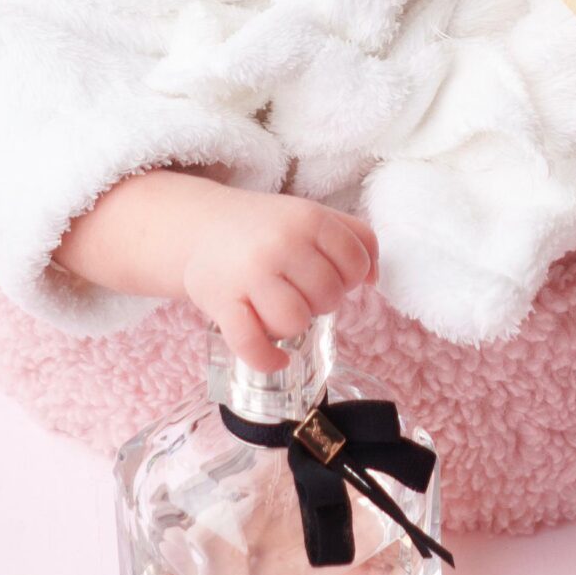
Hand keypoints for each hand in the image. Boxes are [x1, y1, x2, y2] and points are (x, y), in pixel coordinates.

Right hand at [179, 191, 380, 371]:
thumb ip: (356, 237)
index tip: (329, 275)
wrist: (202, 226)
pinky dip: (268, 360)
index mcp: (309, 218)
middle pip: (328, 296)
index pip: (355, 264)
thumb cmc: (268, 228)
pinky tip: (277, 359)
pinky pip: (252, 344)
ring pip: (294, 322)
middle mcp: (281, 243)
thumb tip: (374, 280)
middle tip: (299, 291)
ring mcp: (249, 273)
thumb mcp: (313, 214)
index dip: (349, 278)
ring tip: (280, 311)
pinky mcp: (221, 302)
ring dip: (292, 326)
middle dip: (320, 301)